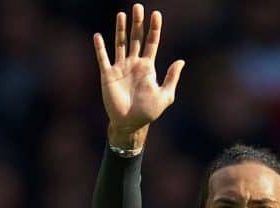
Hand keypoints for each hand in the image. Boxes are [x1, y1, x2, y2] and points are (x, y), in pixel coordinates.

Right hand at [93, 3, 184, 147]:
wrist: (130, 124)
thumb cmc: (149, 112)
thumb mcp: (165, 96)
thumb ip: (171, 78)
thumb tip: (181, 61)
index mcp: (148, 68)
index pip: (152, 43)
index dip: (154, 29)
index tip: (156, 14)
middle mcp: (133, 64)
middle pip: (136, 38)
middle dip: (137, 23)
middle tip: (138, 7)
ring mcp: (120, 68)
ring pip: (120, 43)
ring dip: (121, 29)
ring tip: (122, 14)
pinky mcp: (108, 75)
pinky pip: (103, 58)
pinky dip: (100, 48)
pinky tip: (98, 36)